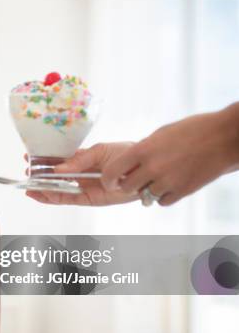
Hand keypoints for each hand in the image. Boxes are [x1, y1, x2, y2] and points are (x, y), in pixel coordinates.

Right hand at [25, 143, 139, 205]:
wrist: (142, 170)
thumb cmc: (125, 155)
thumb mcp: (99, 151)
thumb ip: (79, 160)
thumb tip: (58, 168)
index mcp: (81, 159)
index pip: (57, 160)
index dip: (43, 159)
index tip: (28, 157)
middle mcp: (79, 174)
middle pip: (54, 176)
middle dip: (39, 175)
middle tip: (27, 173)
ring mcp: (82, 187)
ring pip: (57, 189)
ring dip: (42, 189)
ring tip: (29, 187)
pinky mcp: (87, 199)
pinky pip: (66, 200)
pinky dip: (52, 198)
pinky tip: (40, 195)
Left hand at [102, 105, 238, 205]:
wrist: (225, 137)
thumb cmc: (193, 130)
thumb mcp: (160, 134)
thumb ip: (142, 150)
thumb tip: (128, 163)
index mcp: (143, 150)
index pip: (112, 172)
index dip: (108, 179)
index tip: (110, 181)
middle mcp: (152, 168)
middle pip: (126, 187)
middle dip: (128, 184)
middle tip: (136, 178)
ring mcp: (168, 181)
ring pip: (145, 196)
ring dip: (148, 189)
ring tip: (160, 176)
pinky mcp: (182, 192)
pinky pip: (162, 201)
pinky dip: (163, 196)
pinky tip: (171, 183)